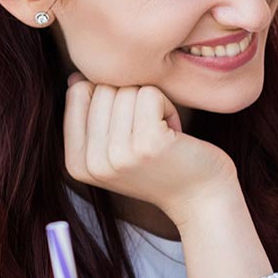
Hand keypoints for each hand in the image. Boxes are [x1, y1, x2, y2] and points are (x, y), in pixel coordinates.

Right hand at [63, 77, 237, 219]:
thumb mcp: (115, 149)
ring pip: (128, 89)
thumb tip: (75, 77)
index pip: (77, 94)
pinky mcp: (148, 143)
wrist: (202, 200)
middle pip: (103, 88)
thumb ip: (92, 118)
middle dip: (132, 101)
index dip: (110, 96)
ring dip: (152, 105)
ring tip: (162, 135)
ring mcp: (119, 154)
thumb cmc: (162, 168)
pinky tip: (174, 133)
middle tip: (150, 132)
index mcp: (76, 163)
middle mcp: (92, 162)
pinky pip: (150, 93)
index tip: (129, 125)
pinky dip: (167, 105)